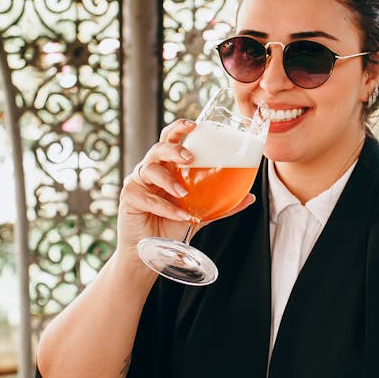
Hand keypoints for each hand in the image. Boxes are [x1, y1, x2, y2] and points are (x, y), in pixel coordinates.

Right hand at [118, 119, 255, 253]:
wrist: (149, 253)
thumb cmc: (170, 227)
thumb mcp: (199, 214)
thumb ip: (221, 204)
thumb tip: (249, 197)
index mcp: (167, 167)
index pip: (170, 140)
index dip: (179, 128)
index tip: (194, 125)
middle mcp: (151, 170)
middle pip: (158, 148)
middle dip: (174, 149)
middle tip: (190, 157)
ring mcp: (138, 182)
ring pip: (149, 169)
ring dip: (168, 180)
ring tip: (183, 193)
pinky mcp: (129, 197)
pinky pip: (147, 197)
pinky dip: (165, 207)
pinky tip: (180, 216)